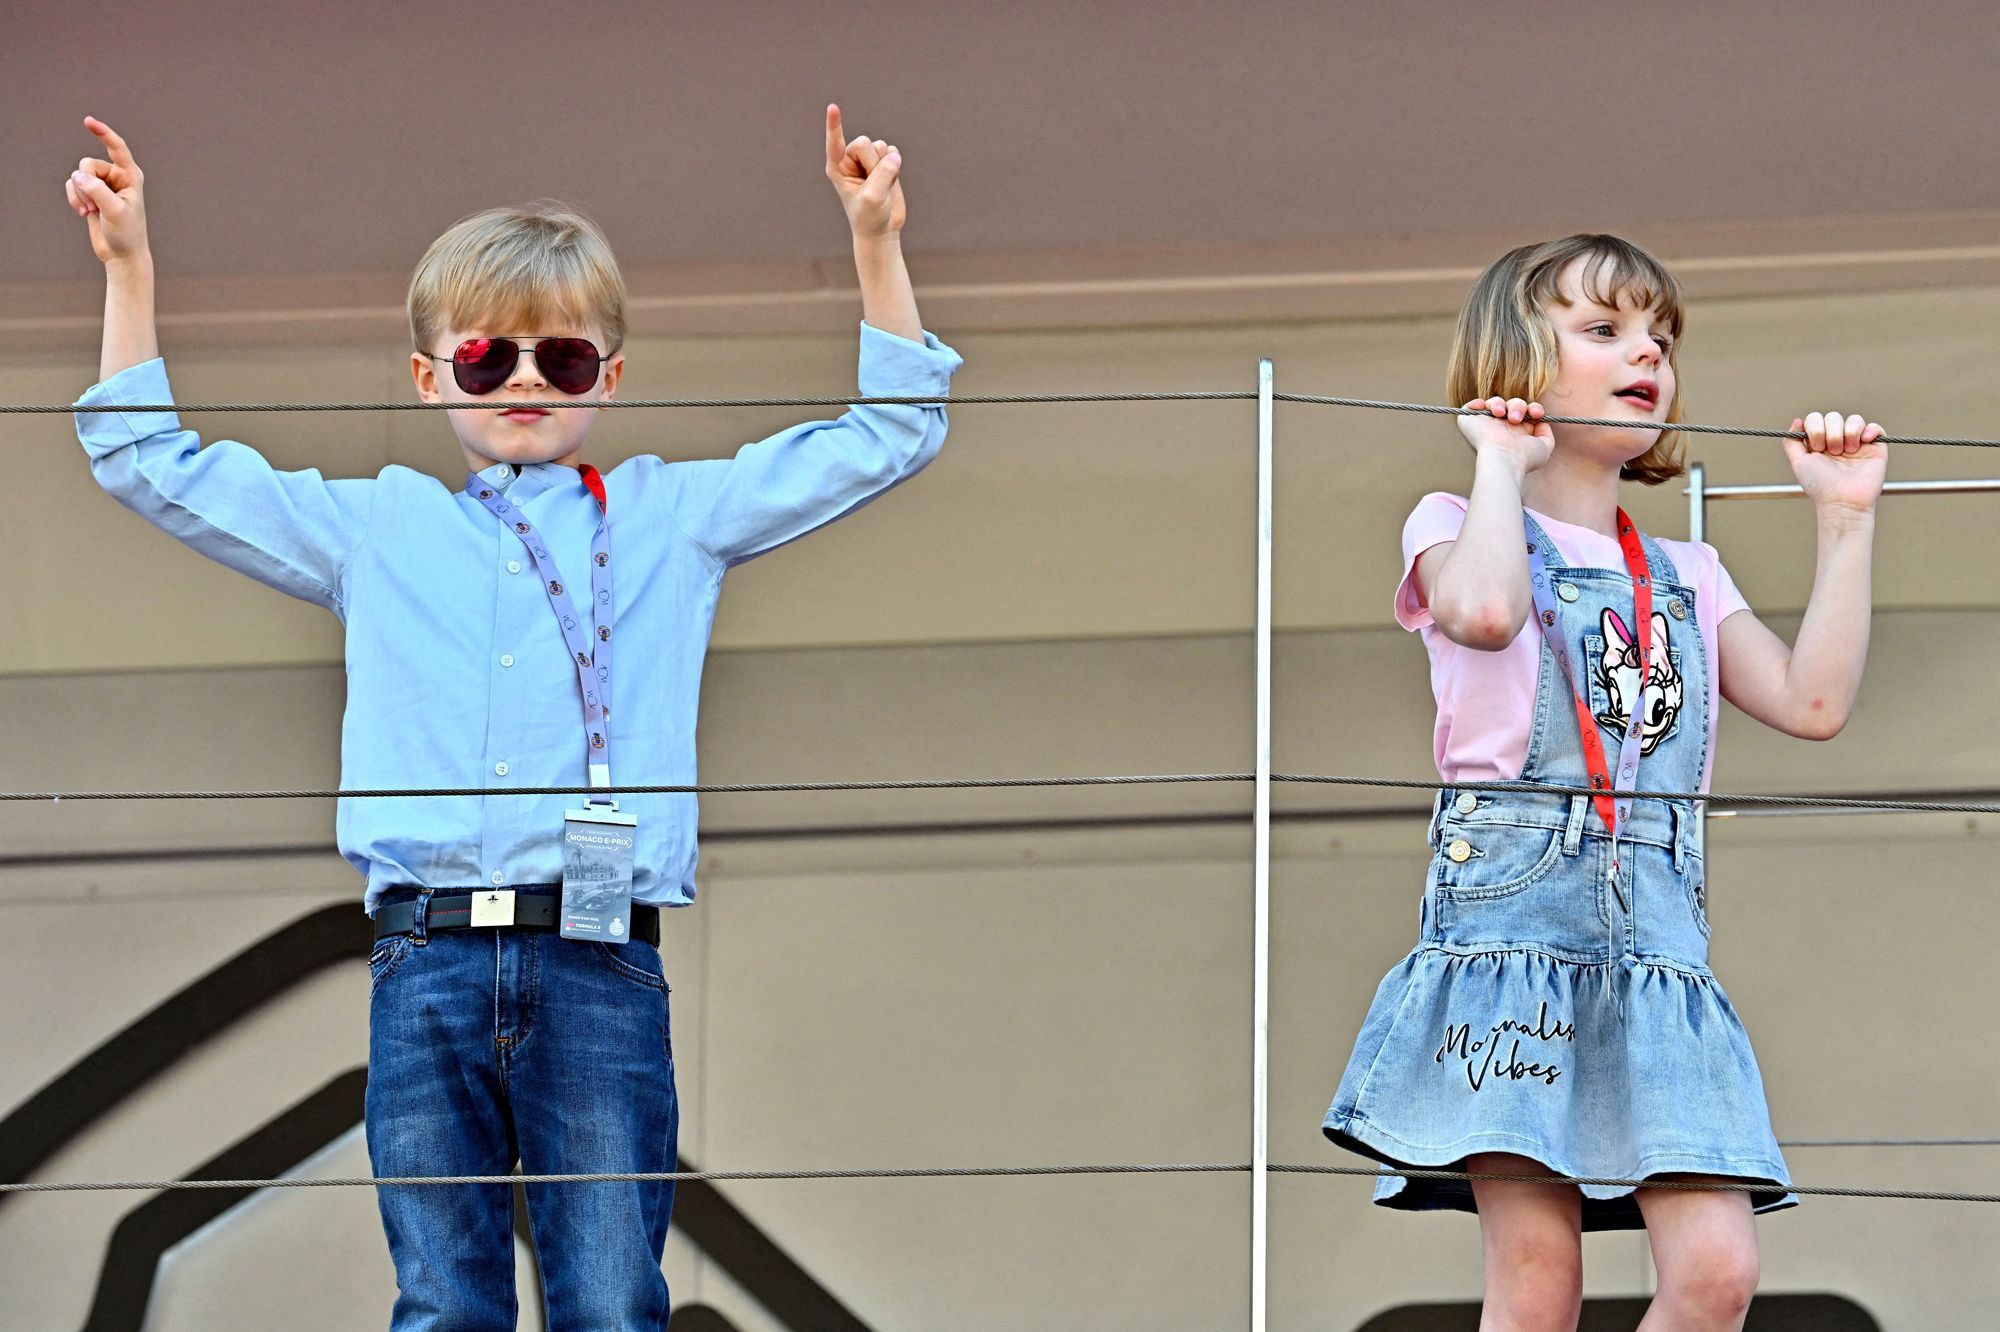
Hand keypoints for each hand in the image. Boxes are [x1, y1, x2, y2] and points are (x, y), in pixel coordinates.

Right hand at [64, 117, 149, 267]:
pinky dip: (74, 199)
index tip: (88, 121)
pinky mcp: (90, 193)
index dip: (103, 133)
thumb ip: (97, 191)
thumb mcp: (115, 212)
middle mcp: (116, 176)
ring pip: (77, 175)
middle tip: (96, 206)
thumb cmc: (127, 233)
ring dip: (80, 195)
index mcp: (131, 176)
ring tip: (93, 212)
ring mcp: (102, 184)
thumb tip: (77, 176)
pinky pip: (72, 185)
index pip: (117, 148)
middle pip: (87, 164)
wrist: (122, 254)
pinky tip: (85, 214)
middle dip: (86, 185)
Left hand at [824, 104, 904, 240]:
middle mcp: (850, 160)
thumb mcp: (873, 198)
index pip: (835, 143)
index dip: (834, 125)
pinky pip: (893, 151)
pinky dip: (895, 166)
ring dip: (885, 166)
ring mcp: (867, 160)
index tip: (832, 107)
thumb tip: (894, 155)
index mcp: (837, 168)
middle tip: (872, 185)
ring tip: (880, 185)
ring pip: (880, 146)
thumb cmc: (869, 217)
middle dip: (873, 163)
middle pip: (865, 143)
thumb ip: (882, 174)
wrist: (882, 229)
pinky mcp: (884, 162)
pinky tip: (889, 181)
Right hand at [1457, 397, 1553, 475]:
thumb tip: (1542, 422)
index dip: (1533, 408)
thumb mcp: (1544, 447)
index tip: (1537, 414)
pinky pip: (1471, 406)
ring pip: (1495, 402)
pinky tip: (1487, 411)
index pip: (1526, 412)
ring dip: (1500, 404)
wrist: (1505, 458)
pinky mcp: (1469, 422)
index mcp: (1517, 432)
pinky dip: (1478, 404)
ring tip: (1502, 415)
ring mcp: (1484, 425)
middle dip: (1518, 405)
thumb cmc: (1524, 457)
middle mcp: (1501, 427)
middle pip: (1512, 403)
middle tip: (1516, 418)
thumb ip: (1546, 434)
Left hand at [1785, 411, 1886, 516]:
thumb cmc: (1820, 486)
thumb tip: (1797, 421)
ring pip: (1854, 420)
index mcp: (1820, 443)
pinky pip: (1875, 427)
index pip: (1816, 419)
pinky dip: (1870, 429)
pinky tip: (1863, 441)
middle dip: (1831, 432)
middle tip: (1833, 452)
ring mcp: (1857, 444)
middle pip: (1834, 417)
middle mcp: (1838, 441)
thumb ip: (1792, 442)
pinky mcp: (1875, 448)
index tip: (1817, 447)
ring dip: (1848, 432)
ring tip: (1847, 452)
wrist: (1842, 501)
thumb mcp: (1799, 462)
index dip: (1815, 428)